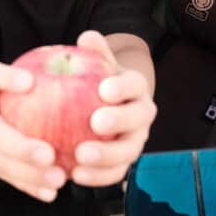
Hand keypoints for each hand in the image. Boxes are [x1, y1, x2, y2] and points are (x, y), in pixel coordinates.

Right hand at [0, 61, 67, 201]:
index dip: (6, 78)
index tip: (30, 81)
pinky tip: (49, 192)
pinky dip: (28, 185)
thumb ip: (45, 66)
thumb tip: (88, 41)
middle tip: (49, 154)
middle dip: (20, 146)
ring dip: (27, 173)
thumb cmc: (6, 90)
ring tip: (56, 178)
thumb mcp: (18, 73)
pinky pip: (4, 176)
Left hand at [71, 30, 156, 186]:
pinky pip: (114, 173)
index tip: (104, 89)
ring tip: (80, 156)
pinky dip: (97, 177)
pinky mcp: (123, 164)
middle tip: (95, 122)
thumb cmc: (96, 81)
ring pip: (128, 152)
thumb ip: (93, 52)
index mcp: (136, 89)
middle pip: (138, 120)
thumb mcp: (95, 64)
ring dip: (106, 157)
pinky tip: (73, 175)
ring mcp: (135, 141)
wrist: (104, 106)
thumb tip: (87, 38)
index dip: (123, 87)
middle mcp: (141, 115)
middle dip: (119, 121)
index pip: (135, 84)